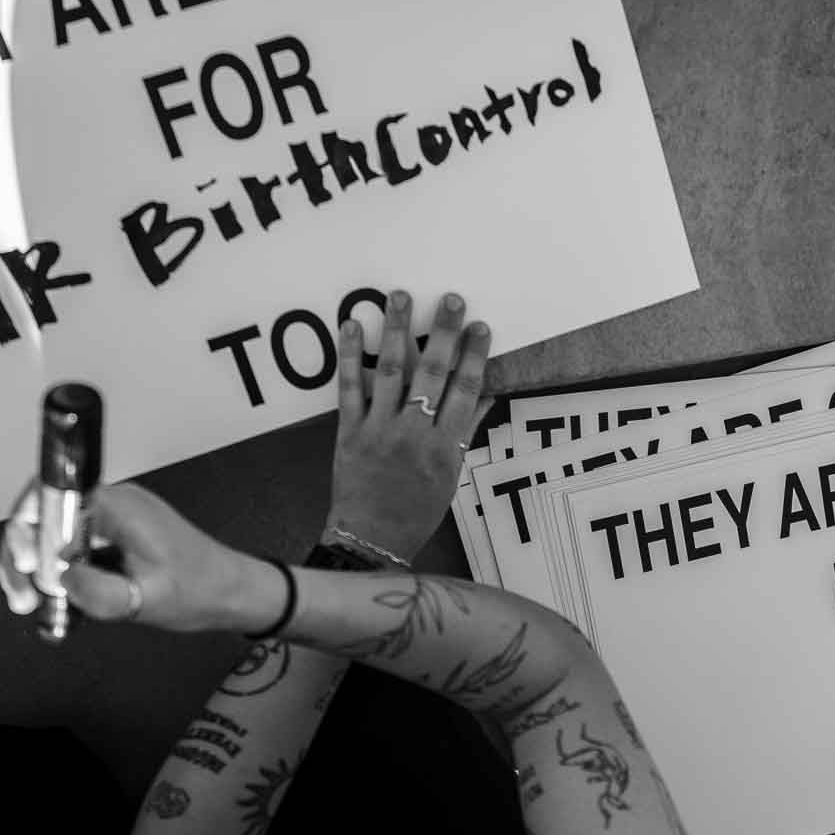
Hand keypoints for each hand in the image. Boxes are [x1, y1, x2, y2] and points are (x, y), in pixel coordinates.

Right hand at [0, 481, 279, 633]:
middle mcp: (107, 505)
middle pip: (39, 516)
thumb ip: (98, 591)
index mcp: (116, 504)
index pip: (50, 495)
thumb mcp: (146, 599)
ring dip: (31, 570)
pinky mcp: (107, 540)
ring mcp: (106, 522)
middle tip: (24, 598)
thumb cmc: (198, 589)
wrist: (229, 593)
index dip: (27, 528)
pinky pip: (65, 550)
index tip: (28, 564)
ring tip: (30, 605)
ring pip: (47, 535)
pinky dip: (51, 575)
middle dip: (21, 556)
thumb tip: (57, 578)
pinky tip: (50, 603)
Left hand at [323, 289, 492, 559]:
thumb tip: (487, 394)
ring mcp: (380, 431)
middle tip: (449, 299)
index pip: (465, 391)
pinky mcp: (349, 432)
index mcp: (445, 447)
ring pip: (390, 372)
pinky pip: (348, 388)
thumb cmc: (417, 511)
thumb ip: (466, 432)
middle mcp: (414, 434)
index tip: (479, 326)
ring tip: (399, 295)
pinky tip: (352, 326)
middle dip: (443, 333)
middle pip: (432, 374)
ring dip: (395, 330)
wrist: (371, 539)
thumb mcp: (452, 476)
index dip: (474, 356)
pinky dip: (349, 356)